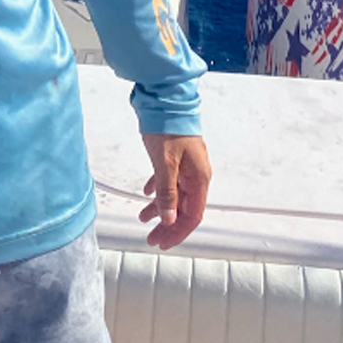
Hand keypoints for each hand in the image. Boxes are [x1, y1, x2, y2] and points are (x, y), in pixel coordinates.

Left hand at [139, 133, 210, 249]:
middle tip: (151, 238)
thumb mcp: (165, 164)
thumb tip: (169, 220)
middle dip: (168, 225)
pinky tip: (147, 193)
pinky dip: (159, 190)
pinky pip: (170, 180)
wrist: (165, 99)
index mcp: (198, 178)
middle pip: (184, 208)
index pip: (192, 216)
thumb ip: (167, 194)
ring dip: (161, 208)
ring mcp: (187, 165)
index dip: (177, 232)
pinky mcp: (177, 156)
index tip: (162, 243)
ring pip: (176, 195)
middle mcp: (196, 174)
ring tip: (143, 217)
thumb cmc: (167, 129)